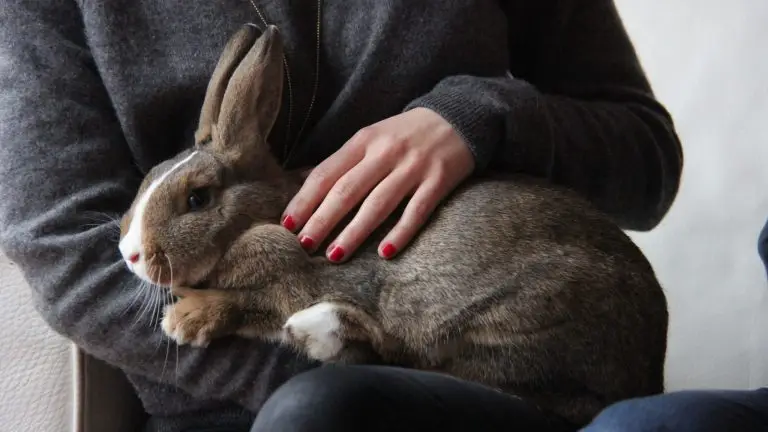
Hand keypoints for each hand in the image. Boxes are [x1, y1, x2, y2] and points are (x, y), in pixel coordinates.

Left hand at [281, 107, 474, 261]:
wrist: (459, 116)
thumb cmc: (406, 134)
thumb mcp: (372, 136)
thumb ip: (344, 160)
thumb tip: (303, 184)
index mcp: (364, 140)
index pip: (327, 173)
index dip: (305, 199)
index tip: (288, 224)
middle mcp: (385, 152)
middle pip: (347, 190)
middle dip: (322, 220)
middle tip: (304, 245)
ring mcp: (413, 167)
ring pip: (378, 203)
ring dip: (354, 232)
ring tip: (335, 255)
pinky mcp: (438, 180)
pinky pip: (417, 210)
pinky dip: (401, 232)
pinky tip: (385, 252)